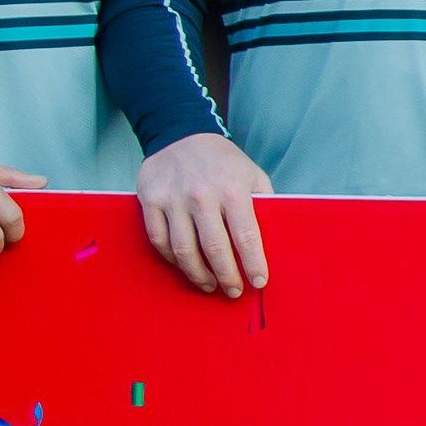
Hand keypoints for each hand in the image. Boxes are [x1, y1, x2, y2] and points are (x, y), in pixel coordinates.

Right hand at [135, 131, 273, 297]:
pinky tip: (185, 265)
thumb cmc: (223, 161)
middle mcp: (202, 195)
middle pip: (214, 249)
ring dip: (198, 274)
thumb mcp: (252, 174)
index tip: (259, 282)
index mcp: (233, 189)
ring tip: (210, 285)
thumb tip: (274, 237)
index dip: (253, 263)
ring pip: (183, 250)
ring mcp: (173, 199)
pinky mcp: (151, 200)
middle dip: (227, 276)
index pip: (246, 236)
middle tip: (234, 291)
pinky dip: (172, 259)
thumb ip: (262, 202)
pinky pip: (159, 239)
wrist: (181, 134)